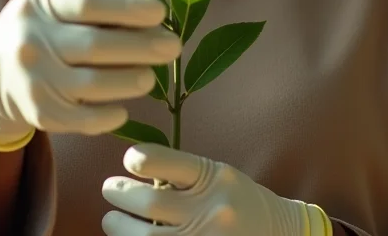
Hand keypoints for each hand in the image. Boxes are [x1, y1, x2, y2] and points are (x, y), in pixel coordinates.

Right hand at [0, 0, 181, 149]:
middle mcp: (32, 41)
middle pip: (94, 45)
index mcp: (40, 5)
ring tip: (151, 76)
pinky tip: (125, 107)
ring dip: (129, 80)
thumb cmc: (38, 32)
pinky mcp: (39, 113)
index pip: (87, 3)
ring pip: (92, 85)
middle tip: (173, 46)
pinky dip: (109, 115)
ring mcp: (34, 80)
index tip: (159, 12)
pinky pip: (82, 119)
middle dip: (141, 46)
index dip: (126, 7)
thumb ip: (91, 8)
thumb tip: (152, 17)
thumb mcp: (51, 7)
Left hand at [102, 144, 332, 235]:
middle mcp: (212, 209)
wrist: (278, 233)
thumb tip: (136, 171)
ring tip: (110, 220)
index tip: (128, 161)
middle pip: (152, 200)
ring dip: (121, 228)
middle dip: (122, 194)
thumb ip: (183, 173)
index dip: (139, 159)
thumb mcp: (218, 175)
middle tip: (108, 189)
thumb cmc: (239, 199)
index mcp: (215, 177)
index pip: (168, 161)